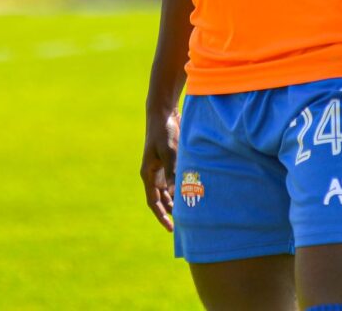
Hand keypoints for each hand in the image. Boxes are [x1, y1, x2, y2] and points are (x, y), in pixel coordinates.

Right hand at [140, 109, 179, 231]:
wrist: (164, 113)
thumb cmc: (164, 132)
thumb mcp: (169, 153)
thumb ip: (173, 173)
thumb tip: (177, 195)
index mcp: (148, 174)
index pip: (153, 202)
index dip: (161, 216)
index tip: (172, 228)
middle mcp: (153, 173)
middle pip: (162, 199)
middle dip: (171, 211)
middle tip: (186, 223)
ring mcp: (161, 167)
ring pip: (169, 190)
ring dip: (177, 200)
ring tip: (191, 210)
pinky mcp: (170, 161)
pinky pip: (175, 179)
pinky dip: (182, 186)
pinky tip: (193, 191)